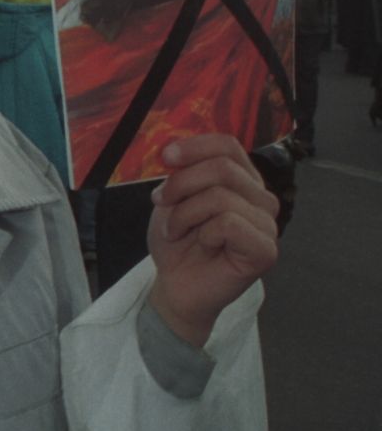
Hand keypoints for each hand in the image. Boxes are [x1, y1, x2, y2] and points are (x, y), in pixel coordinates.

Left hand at [147, 134, 279, 346]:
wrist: (175, 285)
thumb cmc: (177, 242)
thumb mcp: (173, 198)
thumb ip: (182, 172)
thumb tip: (175, 150)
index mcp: (242, 180)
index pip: (228, 145)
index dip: (195, 146)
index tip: (166, 157)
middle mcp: (260, 198)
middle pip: (222, 168)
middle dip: (181, 184)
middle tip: (162, 204)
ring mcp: (267, 224)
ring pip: (221, 196)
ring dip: (185, 214)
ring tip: (177, 231)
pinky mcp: (266, 250)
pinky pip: (229, 224)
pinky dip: (205, 233)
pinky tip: (203, 246)